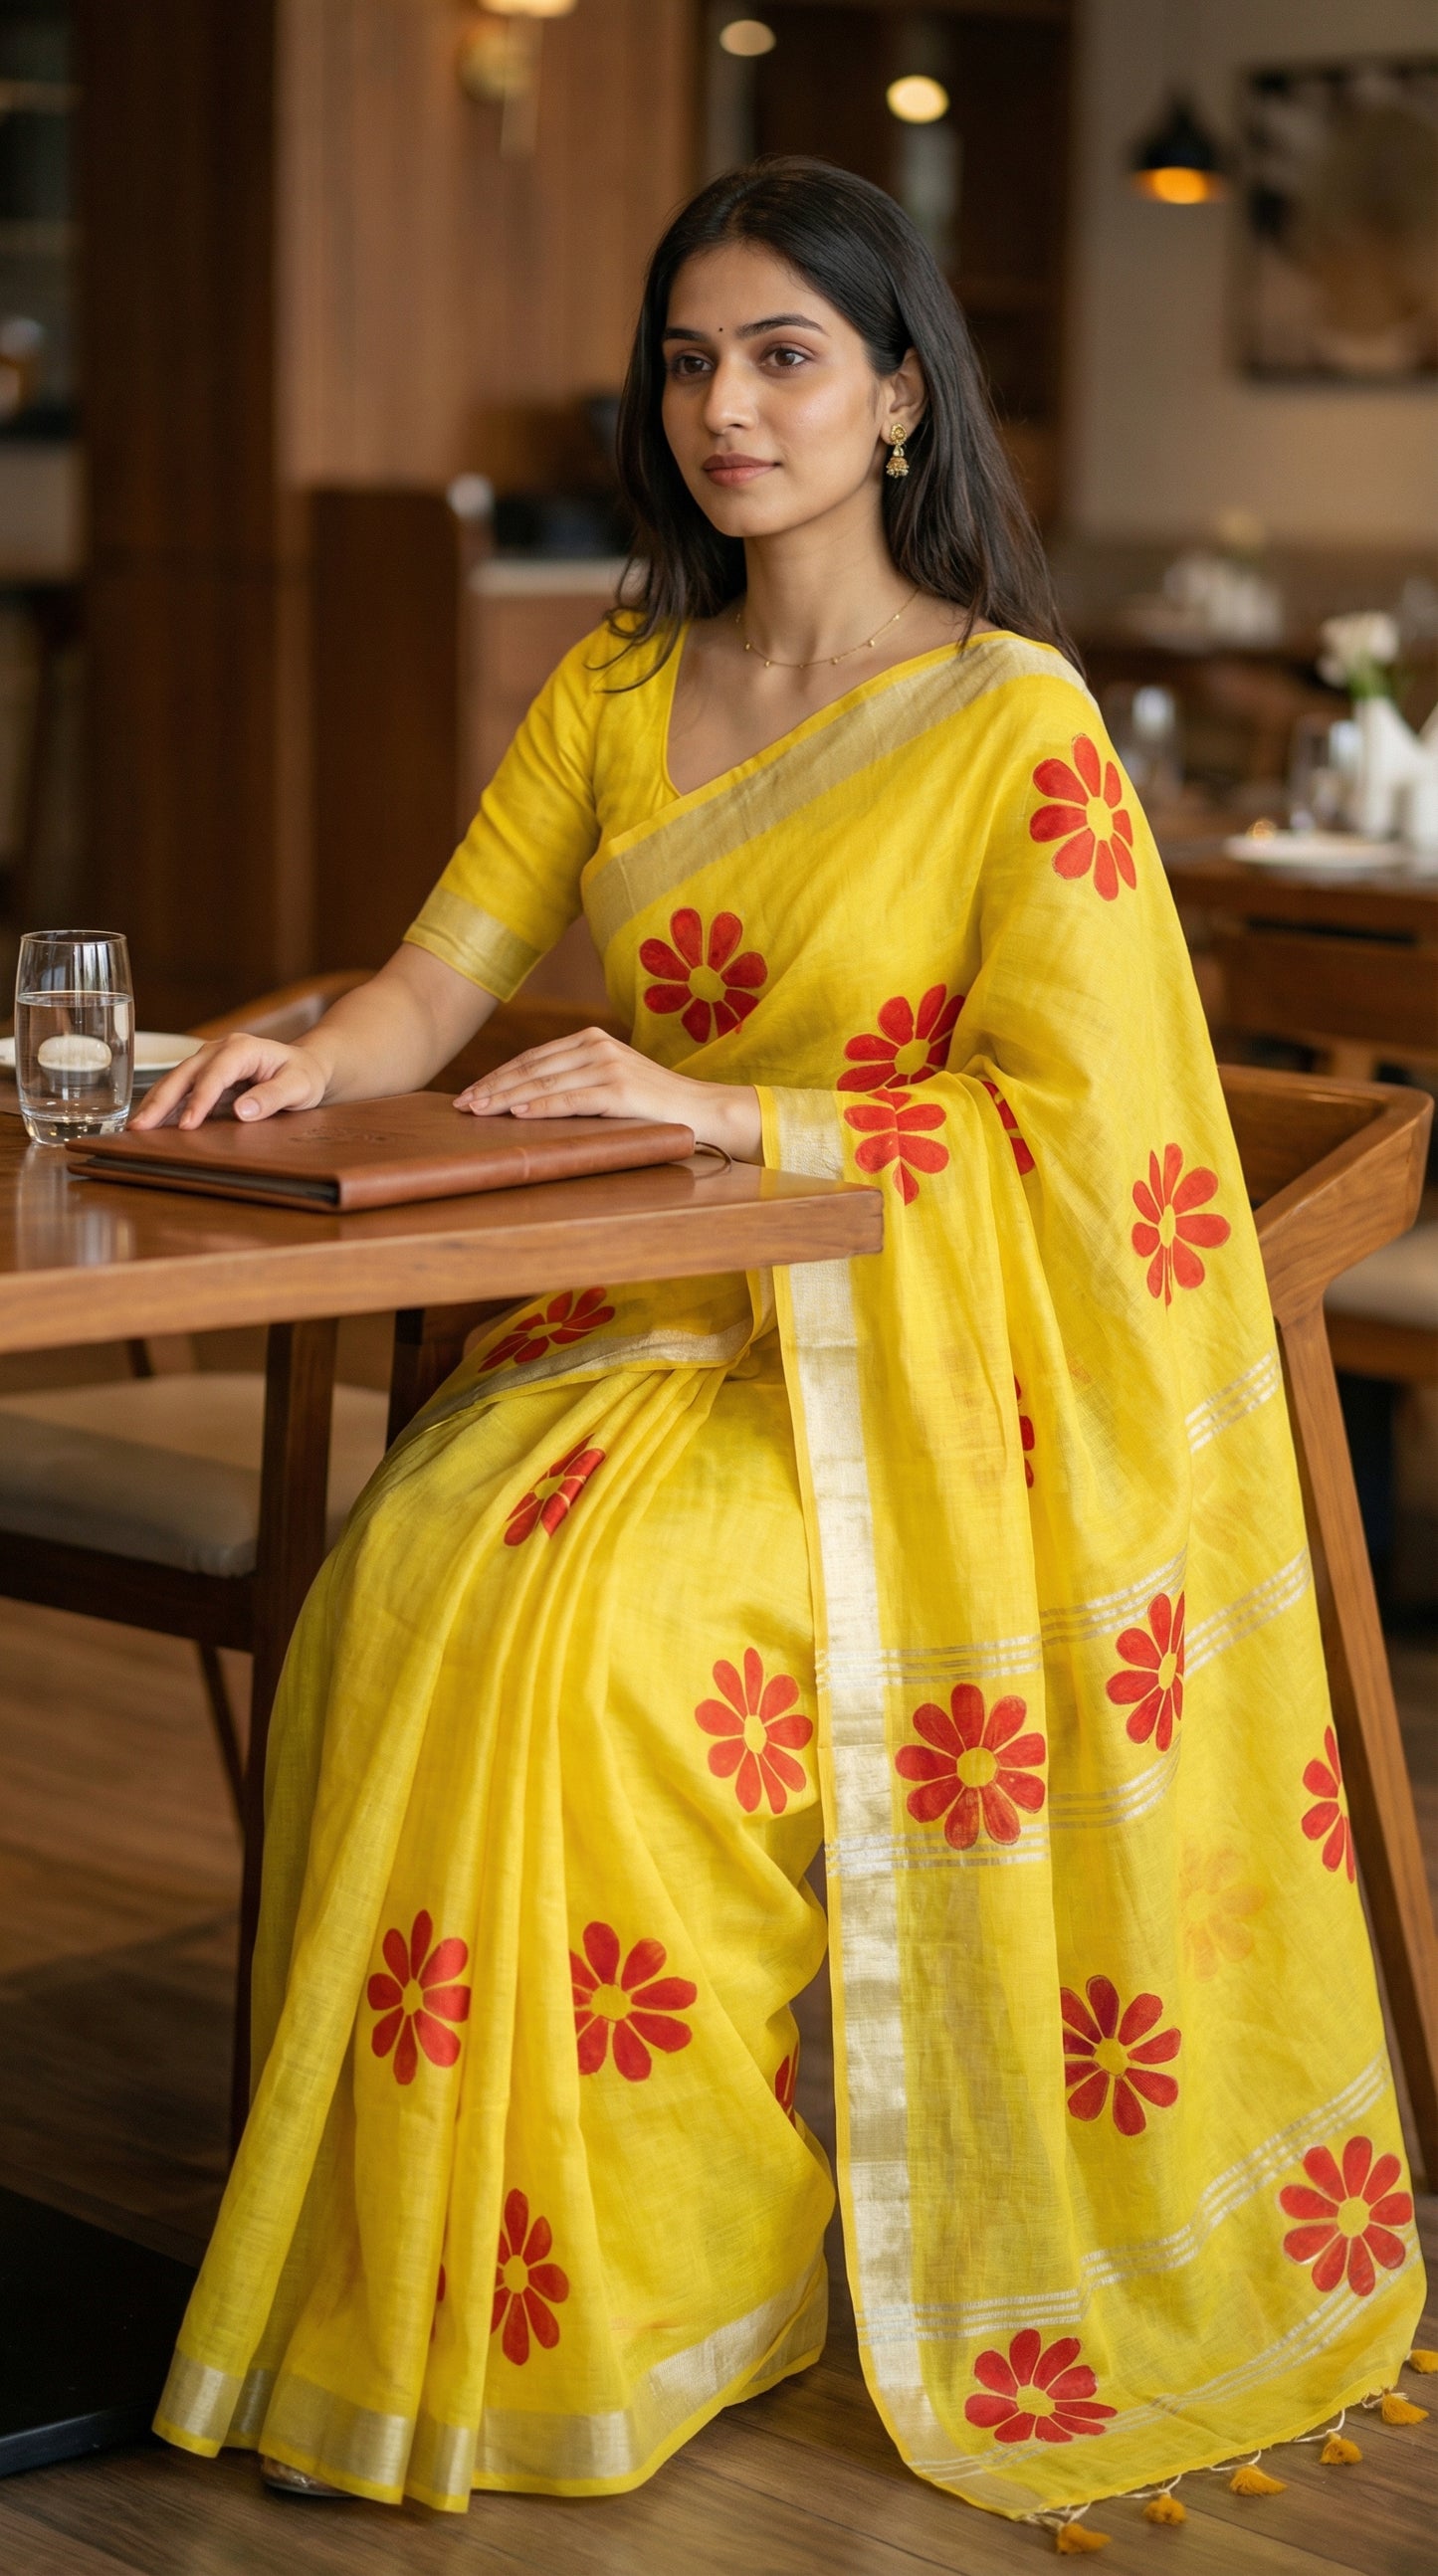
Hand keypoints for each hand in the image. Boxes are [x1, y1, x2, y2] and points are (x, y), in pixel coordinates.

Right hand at [130, 1030, 330, 1129]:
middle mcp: (218, 1050)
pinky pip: (179, 1091)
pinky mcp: (203, 1076)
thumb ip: (273, 1097)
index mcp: (241, 1049)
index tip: (187, 1125)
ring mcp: (207, 1062)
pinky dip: (163, 1106)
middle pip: (184, 1074)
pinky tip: (148, 1124)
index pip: (215, 1074)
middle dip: (161, 1100)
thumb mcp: (299, 1086)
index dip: (200, 1099)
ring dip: (154, 1103)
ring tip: (134, 1127)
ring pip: (175, 1081)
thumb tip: (243, 1111)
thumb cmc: (304, 1076)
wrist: (305, 1067)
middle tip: (140, 1127)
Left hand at [455, 1026, 761, 1161]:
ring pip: (544, 1084)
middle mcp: (596, 1046)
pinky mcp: (620, 1091)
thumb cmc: (653, 1105)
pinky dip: (540, 1107)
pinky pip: (570, 1100)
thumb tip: (526, 1101)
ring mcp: (608, 1066)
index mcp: (591, 1040)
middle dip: (493, 1088)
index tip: (470, 1094)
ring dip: (506, 1099)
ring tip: (478, 1112)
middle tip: (462, 1105)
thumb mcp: (610, 1084)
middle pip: (531, 1069)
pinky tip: (516, 1114)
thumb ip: (576, 1081)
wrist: (703, 1111)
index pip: (532, 1059)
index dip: (497, 1076)